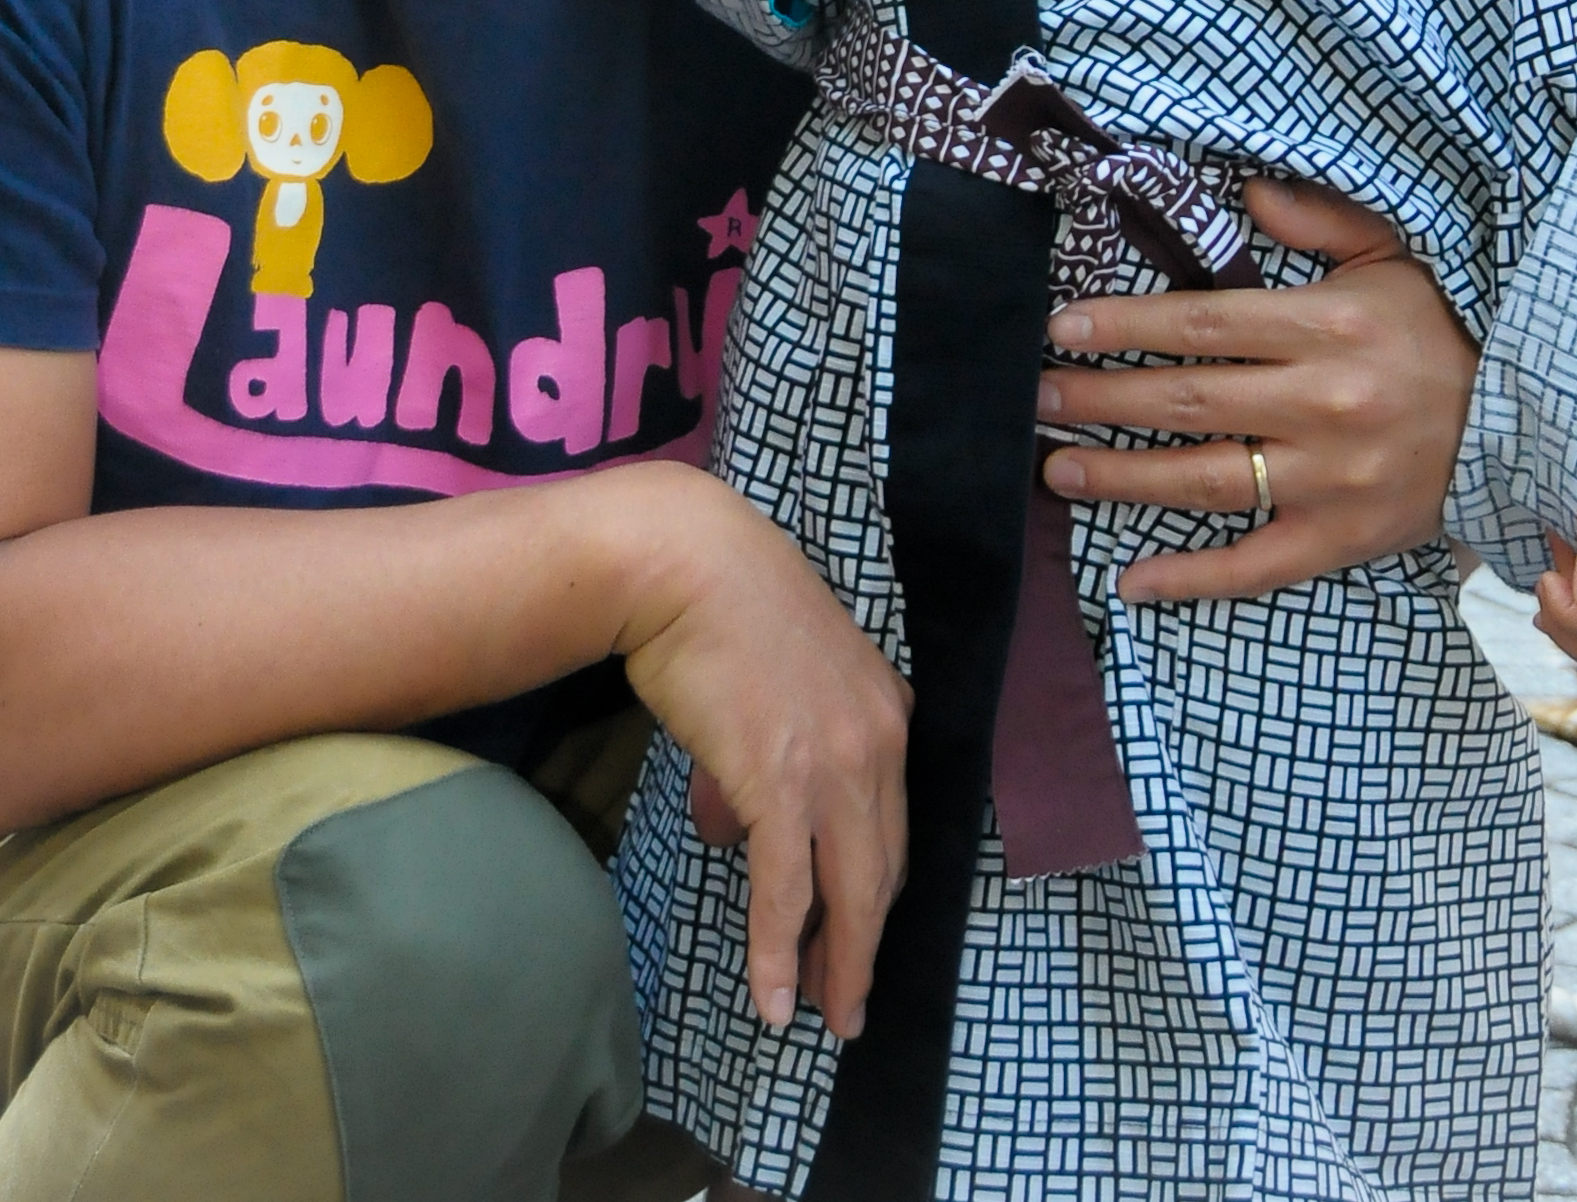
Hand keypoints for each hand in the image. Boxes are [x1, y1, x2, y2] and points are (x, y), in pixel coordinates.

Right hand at [618, 485, 908, 1040]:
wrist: (685, 561)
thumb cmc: (720, 607)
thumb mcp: (775, 681)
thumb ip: (772, 752)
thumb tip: (736, 826)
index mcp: (887, 711)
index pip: (891, 825)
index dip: (873, 890)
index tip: (855, 935)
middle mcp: (880, 741)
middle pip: (883, 870)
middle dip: (864, 944)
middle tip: (847, 1000)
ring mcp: (837, 764)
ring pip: (850, 892)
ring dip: (835, 964)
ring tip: (821, 1015)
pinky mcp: (783, 781)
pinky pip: (788, 888)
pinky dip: (780, 950)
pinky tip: (773, 999)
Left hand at [1035, 177, 1475, 602]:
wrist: (1527, 423)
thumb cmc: (1444, 330)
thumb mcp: (1393, 255)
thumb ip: (1319, 220)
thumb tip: (1247, 188)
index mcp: (1327, 326)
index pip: (1200, 323)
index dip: (1123, 325)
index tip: (1062, 327)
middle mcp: (1324, 403)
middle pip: (1185, 401)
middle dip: (1099, 400)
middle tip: (1035, 398)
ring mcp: (1332, 478)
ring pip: (1203, 480)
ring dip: (1120, 479)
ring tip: (1057, 470)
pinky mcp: (1344, 537)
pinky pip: (1256, 564)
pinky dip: (1191, 578)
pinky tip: (1132, 579)